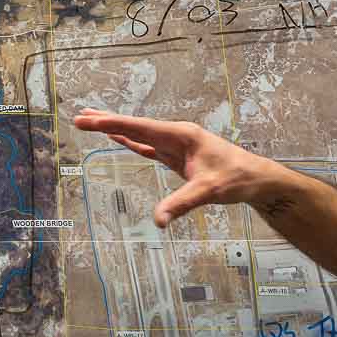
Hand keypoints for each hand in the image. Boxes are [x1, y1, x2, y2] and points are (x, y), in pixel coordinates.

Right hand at [72, 110, 290, 226]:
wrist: (256, 178)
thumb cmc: (237, 178)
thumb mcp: (208, 192)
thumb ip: (181, 204)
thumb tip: (158, 221)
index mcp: (181, 135)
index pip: (139, 128)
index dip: (112, 124)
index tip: (89, 120)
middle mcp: (176, 135)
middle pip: (134, 126)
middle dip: (107, 121)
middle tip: (80, 116)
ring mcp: (175, 144)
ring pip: (139, 134)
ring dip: (115, 129)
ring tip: (91, 121)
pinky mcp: (176, 155)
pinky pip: (147, 145)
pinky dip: (130, 141)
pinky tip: (118, 138)